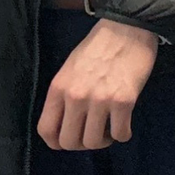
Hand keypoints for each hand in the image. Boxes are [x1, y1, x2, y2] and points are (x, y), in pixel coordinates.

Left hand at [37, 19, 160, 151]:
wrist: (127, 29)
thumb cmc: (98, 47)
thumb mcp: (70, 69)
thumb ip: (64, 96)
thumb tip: (66, 123)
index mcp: (59, 88)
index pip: (46, 130)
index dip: (57, 143)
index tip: (69, 140)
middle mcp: (76, 97)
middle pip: (69, 142)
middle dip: (81, 145)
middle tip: (93, 135)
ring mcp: (100, 100)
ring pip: (94, 142)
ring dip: (103, 141)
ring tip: (109, 130)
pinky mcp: (124, 101)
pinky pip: (120, 133)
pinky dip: (123, 135)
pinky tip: (125, 125)